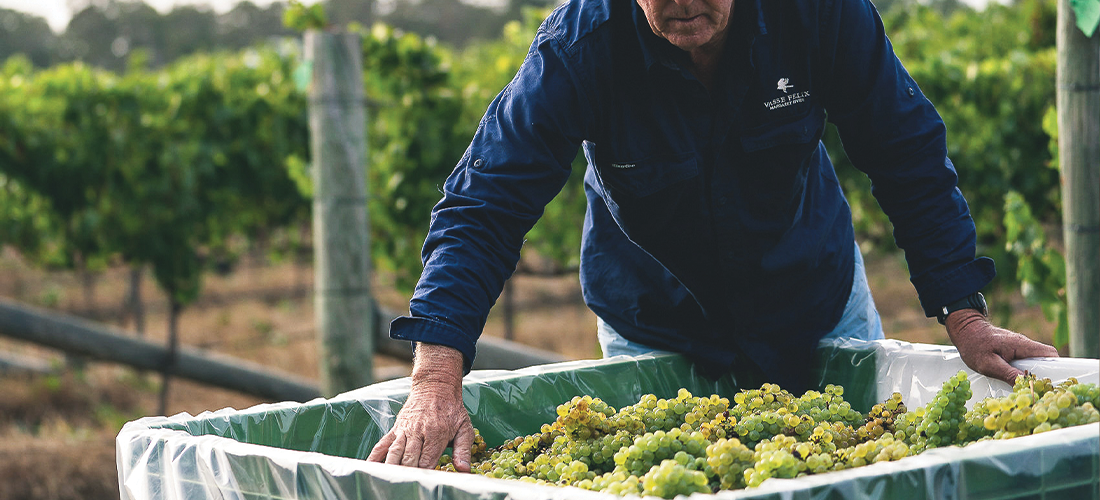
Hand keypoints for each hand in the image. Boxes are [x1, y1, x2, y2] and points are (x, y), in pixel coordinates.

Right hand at [367, 343, 474, 470]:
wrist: (436, 386)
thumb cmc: (451, 409)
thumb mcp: (464, 427)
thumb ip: (463, 450)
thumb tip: (464, 469)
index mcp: (436, 433)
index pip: (427, 461)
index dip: (426, 474)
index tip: (426, 481)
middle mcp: (418, 432)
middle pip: (409, 459)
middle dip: (408, 473)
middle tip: (408, 484)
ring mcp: (404, 430)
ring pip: (395, 452)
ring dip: (392, 467)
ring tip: (390, 480)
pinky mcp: (395, 428)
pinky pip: (382, 444)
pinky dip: (375, 457)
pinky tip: (370, 467)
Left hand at [945, 309, 1058, 383]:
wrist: (965, 330)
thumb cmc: (974, 345)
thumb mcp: (988, 364)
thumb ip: (1007, 374)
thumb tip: (1025, 384)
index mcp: (1022, 345)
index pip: (1051, 355)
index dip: (1056, 369)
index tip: (1052, 383)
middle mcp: (1025, 345)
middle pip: (1046, 361)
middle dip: (1045, 375)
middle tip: (1038, 390)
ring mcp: (1020, 347)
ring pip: (1035, 362)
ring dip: (1033, 375)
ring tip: (1027, 388)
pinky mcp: (1014, 351)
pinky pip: (1026, 363)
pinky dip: (1024, 372)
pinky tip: (1017, 382)